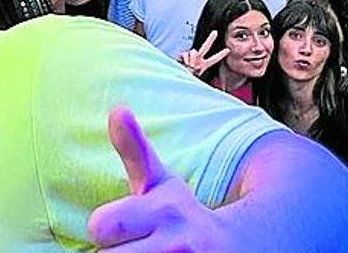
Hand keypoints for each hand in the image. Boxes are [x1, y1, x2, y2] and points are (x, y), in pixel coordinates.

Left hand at [88, 107, 235, 249]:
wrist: (245, 248)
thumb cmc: (184, 215)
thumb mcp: (161, 182)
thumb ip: (134, 149)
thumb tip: (117, 108)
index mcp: (164, 212)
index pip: (101, 225)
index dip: (104, 227)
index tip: (119, 227)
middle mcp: (178, 246)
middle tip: (133, 248)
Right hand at [178, 30, 229, 77]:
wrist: (179, 80)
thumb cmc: (188, 80)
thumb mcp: (196, 77)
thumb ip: (197, 69)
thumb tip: (192, 62)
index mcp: (204, 65)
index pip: (214, 59)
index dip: (221, 54)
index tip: (228, 50)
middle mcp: (198, 59)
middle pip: (205, 46)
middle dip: (210, 39)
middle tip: (215, 32)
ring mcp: (190, 56)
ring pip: (194, 51)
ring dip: (192, 59)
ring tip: (191, 67)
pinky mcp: (182, 56)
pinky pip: (185, 54)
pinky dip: (186, 59)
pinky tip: (185, 64)